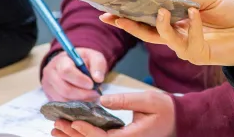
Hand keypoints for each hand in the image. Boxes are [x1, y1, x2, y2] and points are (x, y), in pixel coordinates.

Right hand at [41, 49, 106, 101]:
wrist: (71, 64)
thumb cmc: (83, 61)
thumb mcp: (93, 57)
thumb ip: (98, 65)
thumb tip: (98, 79)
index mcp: (61, 60)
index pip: (66, 71)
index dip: (79, 80)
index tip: (92, 84)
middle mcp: (51, 73)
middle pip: (64, 89)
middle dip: (82, 94)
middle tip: (95, 94)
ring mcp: (48, 86)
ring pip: (63, 99)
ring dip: (79, 101)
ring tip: (90, 97)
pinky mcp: (49, 96)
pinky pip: (61, 105)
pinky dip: (74, 105)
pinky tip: (83, 100)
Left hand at [50, 91, 174, 136]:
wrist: (178, 120)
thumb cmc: (165, 109)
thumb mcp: (148, 100)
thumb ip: (125, 100)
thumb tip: (103, 101)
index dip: (88, 132)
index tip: (74, 122)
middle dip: (74, 136)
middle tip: (57, 125)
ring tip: (56, 130)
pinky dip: (83, 136)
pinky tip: (70, 132)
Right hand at [100, 0, 233, 74]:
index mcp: (176, 21)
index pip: (147, 17)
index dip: (130, 12)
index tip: (110, 5)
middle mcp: (177, 35)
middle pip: (145, 32)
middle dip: (126, 24)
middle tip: (109, 15)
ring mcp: (186, 47)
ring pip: (163, 39)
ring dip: (159, 25)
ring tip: (160, 10)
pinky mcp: (198, 54)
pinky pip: (188, 41)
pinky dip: (191, 26)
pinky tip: (196, 14)